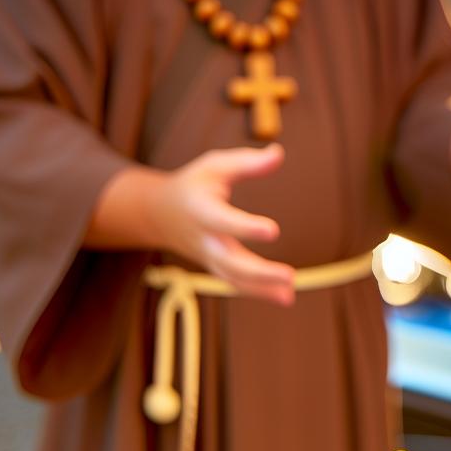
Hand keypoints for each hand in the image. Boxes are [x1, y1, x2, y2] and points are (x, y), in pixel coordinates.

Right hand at [148, 144, 295, 306]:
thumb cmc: (194, 184)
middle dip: (259, 272)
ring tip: (290, 293)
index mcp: (201, 210)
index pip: (223, 222)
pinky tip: (286, 297)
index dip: (246, 228)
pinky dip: (259, 292)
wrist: (159, 213)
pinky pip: (236, 283)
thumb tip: (279, 153)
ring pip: (233, 278)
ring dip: (262, 288)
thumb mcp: (215, 165)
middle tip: (289, 275)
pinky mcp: (215, 267)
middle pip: (229, 262)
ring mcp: (208, 257)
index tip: (274, 230)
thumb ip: (247, 162)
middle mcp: (204, 239)